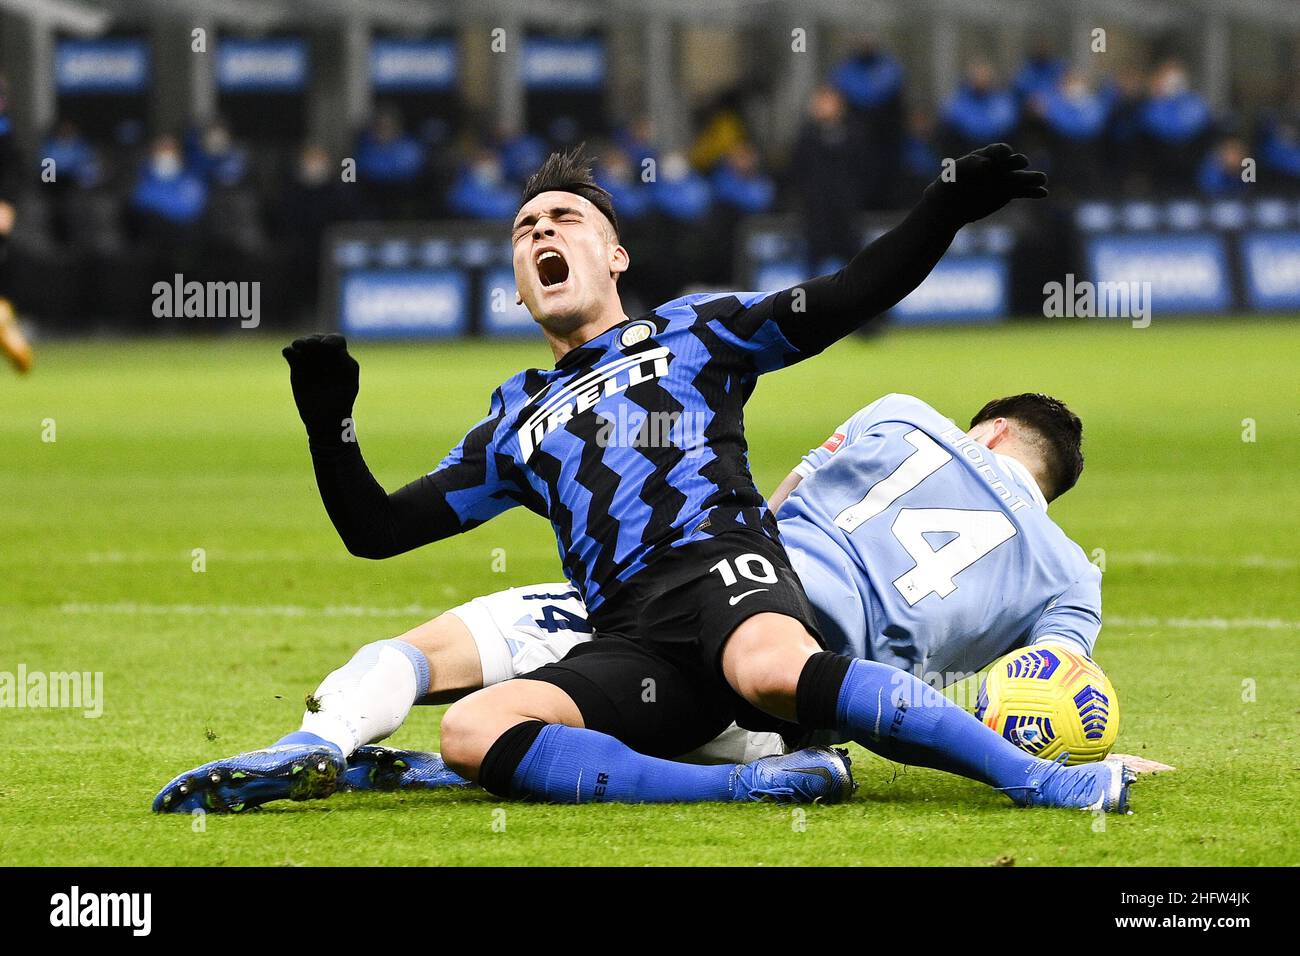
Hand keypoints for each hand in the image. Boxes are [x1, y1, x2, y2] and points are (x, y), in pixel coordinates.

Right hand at [282, 333, 358, 442]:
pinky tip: (288, 353)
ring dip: (300, 341)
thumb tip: (341, 352)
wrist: (324, 419)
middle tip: (308, 345)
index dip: (331, 340)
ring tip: (297, 346)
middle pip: (318, 340)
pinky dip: (289, 351)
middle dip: (313, 339)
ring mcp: (310, 360)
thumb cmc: (340, 403)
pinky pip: (292, 354)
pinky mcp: (297, 366)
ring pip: (304, 344)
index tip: (326, 345)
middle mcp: (325, 356)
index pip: (336, 341)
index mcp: (341, 358)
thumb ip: (347, 368)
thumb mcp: (349, 385)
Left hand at [923, 143, 1047, 225]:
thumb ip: (970, 164)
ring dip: (1032, 178)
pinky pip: (1022, 192)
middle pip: (1011, 162)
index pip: (996, 150)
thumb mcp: (953, 172)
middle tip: (1022, 162)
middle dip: (1017, 161)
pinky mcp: (1007, 193)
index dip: (1001, 151)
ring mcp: (1004, 179)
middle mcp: (997, 166)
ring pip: (1020, 178)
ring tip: (1042, 179)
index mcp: (985, 156)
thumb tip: (988, 164)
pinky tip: (1043, 193)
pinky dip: (1032, 192)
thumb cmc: (949, 185)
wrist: (950, 205)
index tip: (1004, 154)